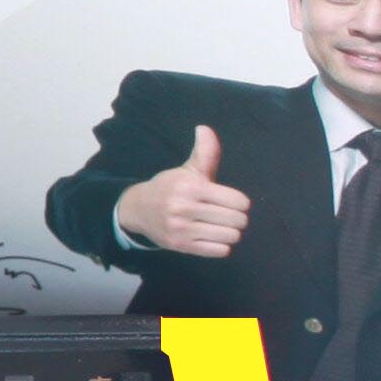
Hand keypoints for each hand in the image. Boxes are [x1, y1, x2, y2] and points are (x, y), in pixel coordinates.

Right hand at [114, 125, 252, 257]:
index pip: (236, 201)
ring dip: (231, 233)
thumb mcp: (188, 169)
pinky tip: (215, 238)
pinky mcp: (180, 246)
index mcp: (191, 187)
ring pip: (229, 237)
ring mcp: (182, 229)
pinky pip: (217, 251)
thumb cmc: (170, 187)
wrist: (138, 209)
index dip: (241, 203)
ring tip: (225, 228)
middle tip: (233, 217)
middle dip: (239, 219)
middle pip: (235, 220)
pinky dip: (222, 246)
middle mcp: (185, 208)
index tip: (236, 202)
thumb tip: (205, 129)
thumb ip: (205, 152)